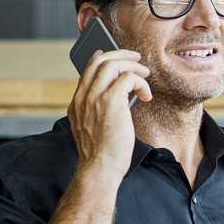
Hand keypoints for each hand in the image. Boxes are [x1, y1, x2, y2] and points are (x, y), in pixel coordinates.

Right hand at [67, 49, 151, 180]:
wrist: (99, 168)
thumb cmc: (101, 154)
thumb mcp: (93, 128)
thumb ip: (98, 110)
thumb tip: (121, 95)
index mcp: (77, 102)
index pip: (88, 69)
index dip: (103, 57)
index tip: (115, 55)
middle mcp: (83, 96)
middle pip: (100, 60)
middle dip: (121, 54)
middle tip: (137, 59)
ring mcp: (95, 97)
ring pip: (113, 64)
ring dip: (133, 66)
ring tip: (145, 75)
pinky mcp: (111, 101)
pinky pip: (128, 78)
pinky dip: (141, 83)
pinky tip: (146, 96)